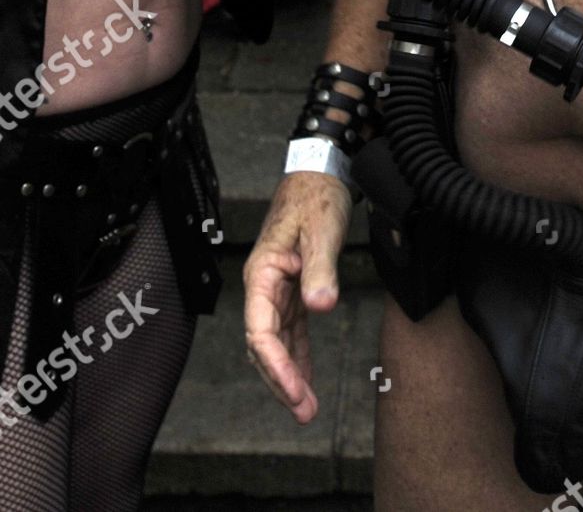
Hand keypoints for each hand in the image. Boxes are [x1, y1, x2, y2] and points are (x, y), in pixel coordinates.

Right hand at [242, 170, 351, 422]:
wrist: (321, 172)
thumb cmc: (316, 196)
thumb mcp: (321, 232)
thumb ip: (321, 270)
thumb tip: (320, 307)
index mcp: (262, 272)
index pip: (260, 330)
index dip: (275, 364)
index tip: (294, 389)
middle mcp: (265, 284)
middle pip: (265, 344)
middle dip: (281, 380)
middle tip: (303, 410)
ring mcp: (279, 288)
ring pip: (277, 342)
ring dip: (289, 374)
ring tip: (306, 408)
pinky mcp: (295, 288)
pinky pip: (292, 330)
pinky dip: (298, 355)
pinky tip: (305, 379)